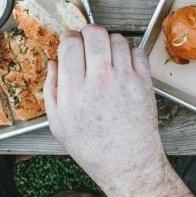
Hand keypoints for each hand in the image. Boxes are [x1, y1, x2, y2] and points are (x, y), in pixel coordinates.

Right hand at [43, 25, 166, 195]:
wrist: (126, 163)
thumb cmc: (92, 147)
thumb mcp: (58, 123)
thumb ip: (51, 89)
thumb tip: (53, 62)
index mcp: (74, 90)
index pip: (70, 43)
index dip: (69, 39)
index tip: (71, 43)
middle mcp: (99, 80)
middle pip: (94, 33)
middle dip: (89, 33)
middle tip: (89, 43)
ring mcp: (124, 79)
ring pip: (116, 39)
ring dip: (110, 43)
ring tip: (107, 57)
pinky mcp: (143, 82)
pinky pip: (137, 51)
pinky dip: (129, 53)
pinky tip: (123, 66)